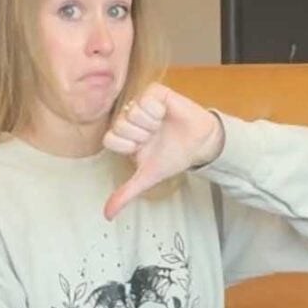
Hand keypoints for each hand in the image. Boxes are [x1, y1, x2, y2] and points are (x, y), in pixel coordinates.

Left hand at [103, 86, 224, 220]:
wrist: (200, 145)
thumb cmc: (173, 157)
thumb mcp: (147, 177)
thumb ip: (126, 193)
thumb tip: (107, 215)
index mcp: (124, 137)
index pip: (110, 139)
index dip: (128, 146)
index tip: (142, 148)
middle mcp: (129, 119)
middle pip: (120, 125)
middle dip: (141, 136)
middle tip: (154, 137)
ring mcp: (141, 104)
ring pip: (132, 111)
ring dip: (151, 124)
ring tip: (161, 126)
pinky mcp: (156, 93)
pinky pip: (146, 98)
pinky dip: (158, 110)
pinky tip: (165, 114)